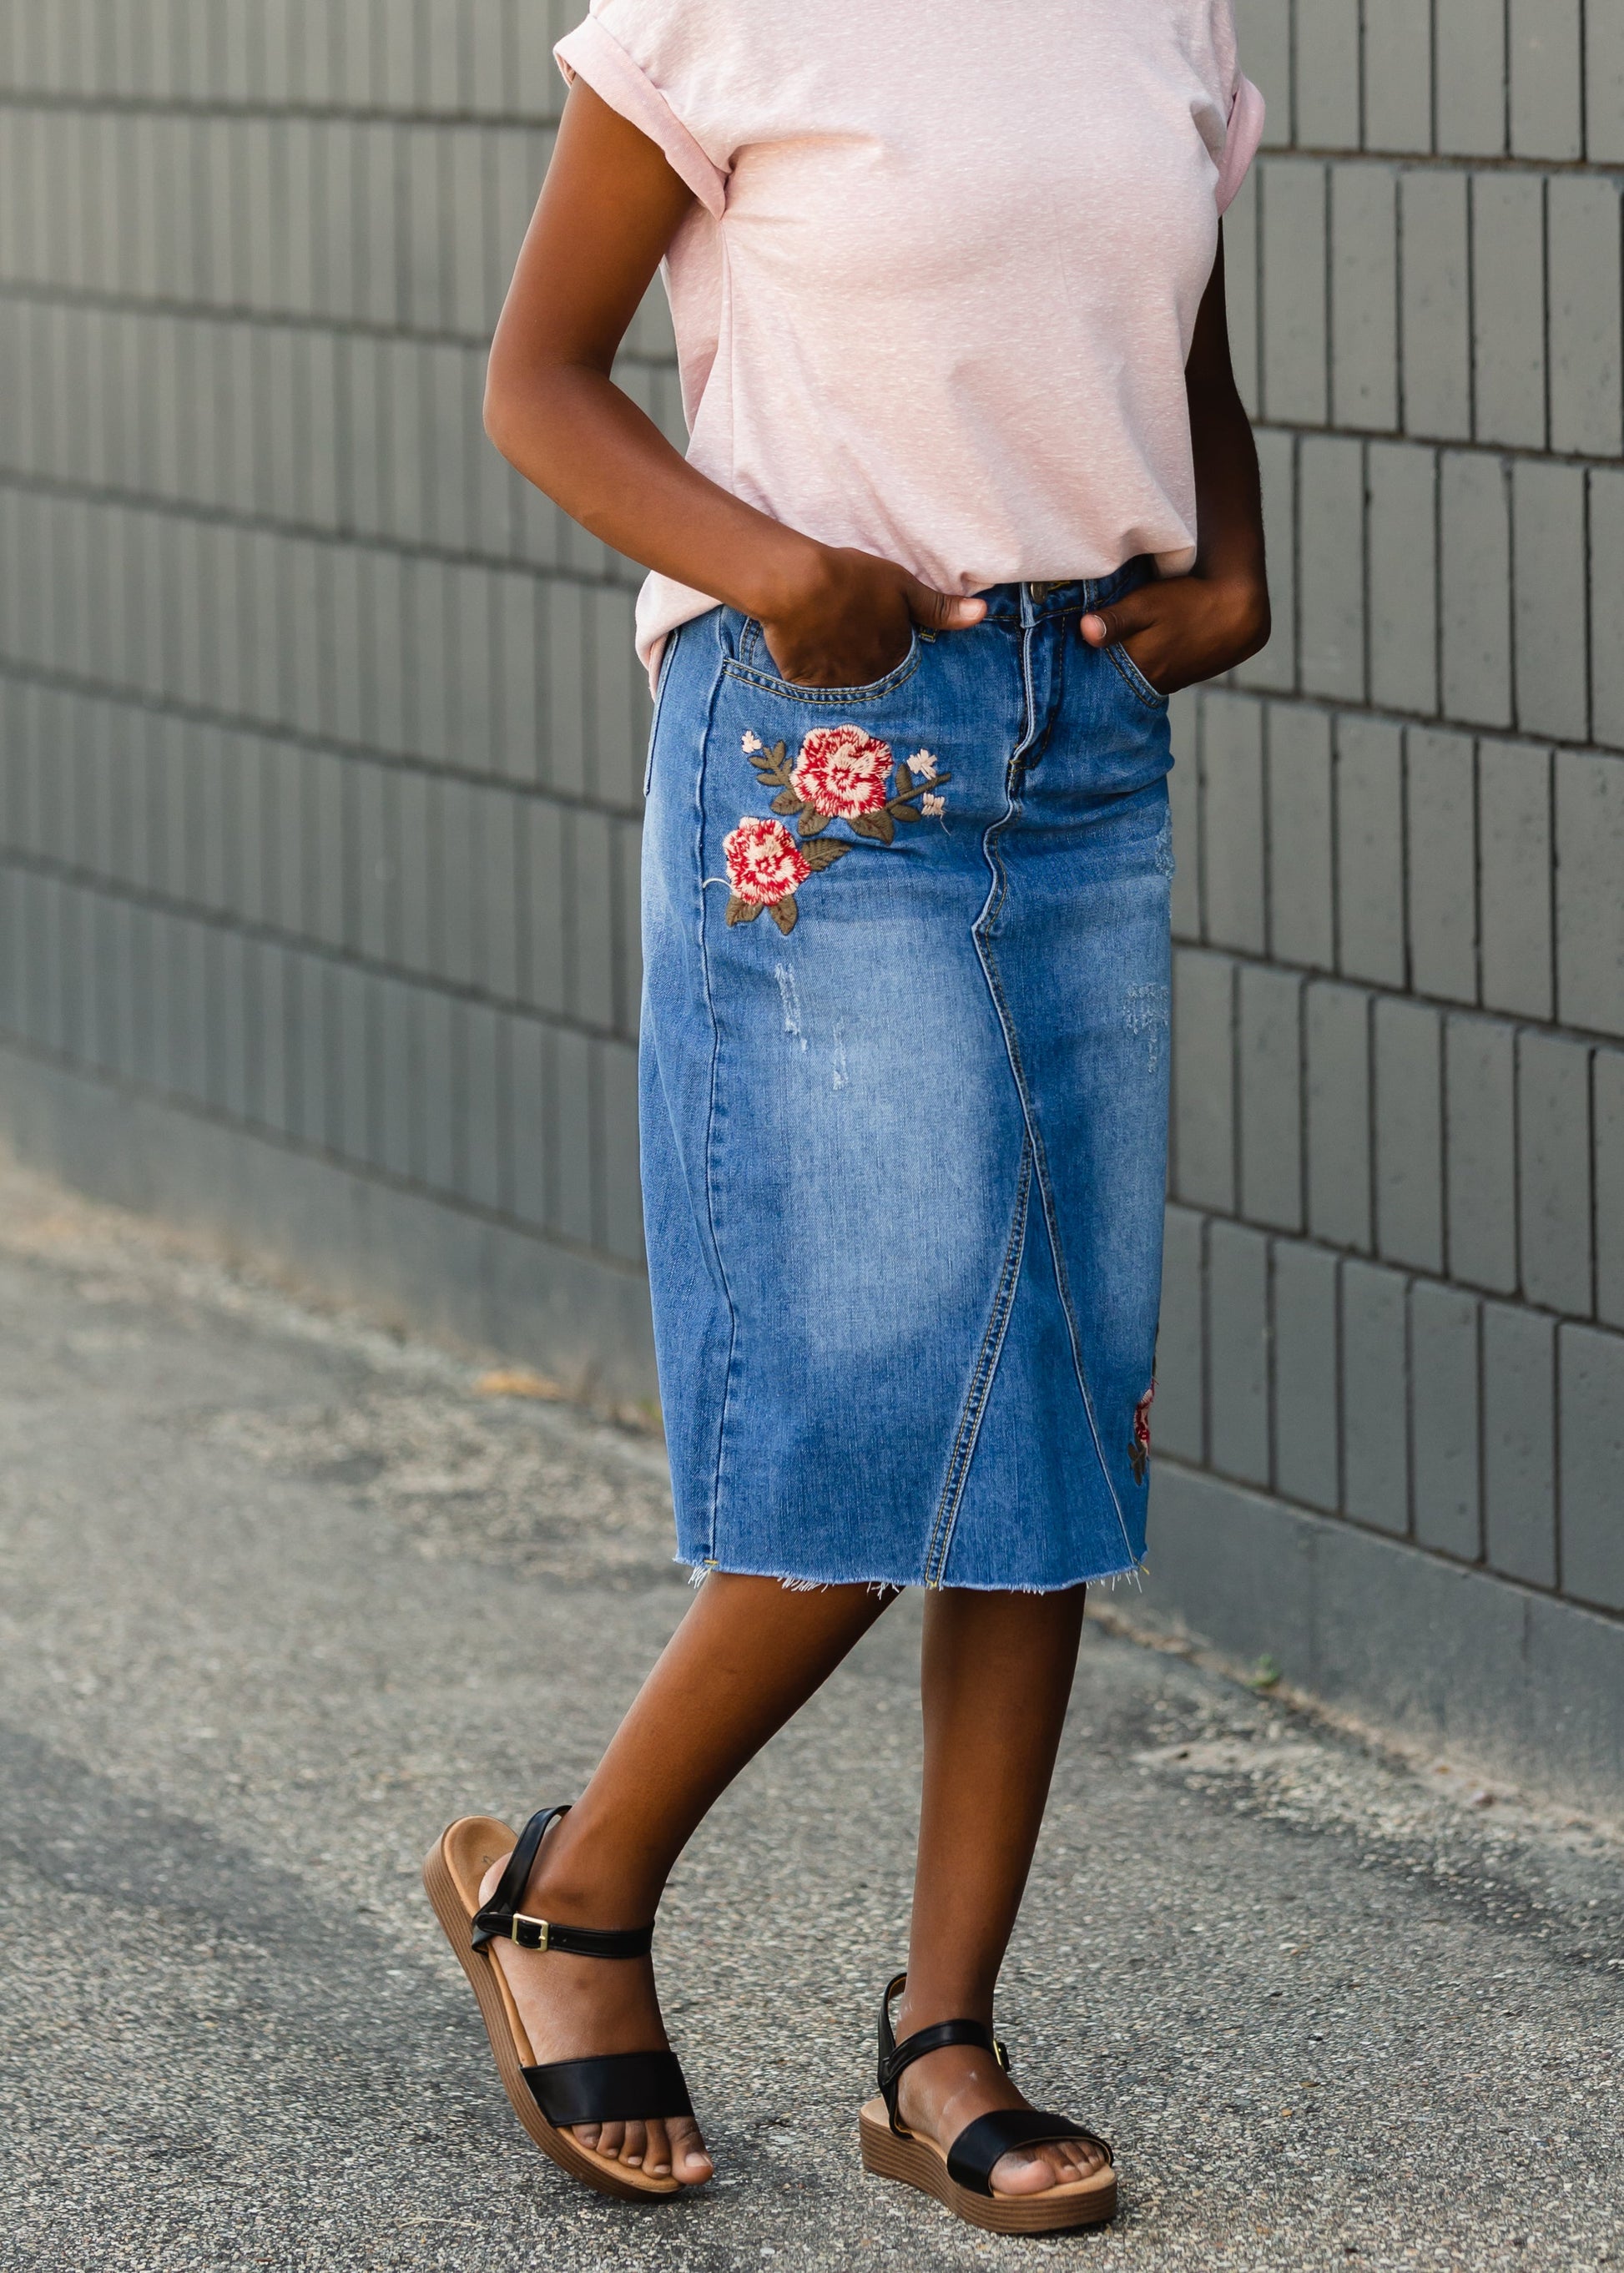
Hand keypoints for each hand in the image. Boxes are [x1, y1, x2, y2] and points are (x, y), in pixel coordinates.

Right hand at [755, 544, 986, 686]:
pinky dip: (807, 668)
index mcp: (894, 658)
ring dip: (837, 668)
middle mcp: (867, 679)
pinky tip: (803, 645)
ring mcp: (833, 684)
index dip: (888, 647)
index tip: (876, 635)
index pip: (899, 664)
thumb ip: (940, 608)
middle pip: (871, 676)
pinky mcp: (801, 681)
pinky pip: (808, 682)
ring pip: (841, 682)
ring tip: (826, 641)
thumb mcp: (903, 586)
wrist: (798, 584)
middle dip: (864, 662)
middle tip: (849, 638)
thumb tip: (982, 614)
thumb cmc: (854, 580)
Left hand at [1079, 571, 1268, 697]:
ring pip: (1137, 678)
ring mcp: (1171, 683)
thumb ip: (1115, 620)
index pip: (1098, 677)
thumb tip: (1085, 632)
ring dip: (1125, 667)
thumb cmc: (1190, 603)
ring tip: (1113, 649)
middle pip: (1117, 680)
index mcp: (1139, 670)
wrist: (1241, 610)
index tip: (1068, 656)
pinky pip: (1156, 674)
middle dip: (1102, 669)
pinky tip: (1143, 649)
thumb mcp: (1147, 604)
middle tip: (1085, 651)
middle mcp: (1153, 684)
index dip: (1083, 665)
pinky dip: (1145, 665)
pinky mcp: (1184, 676)